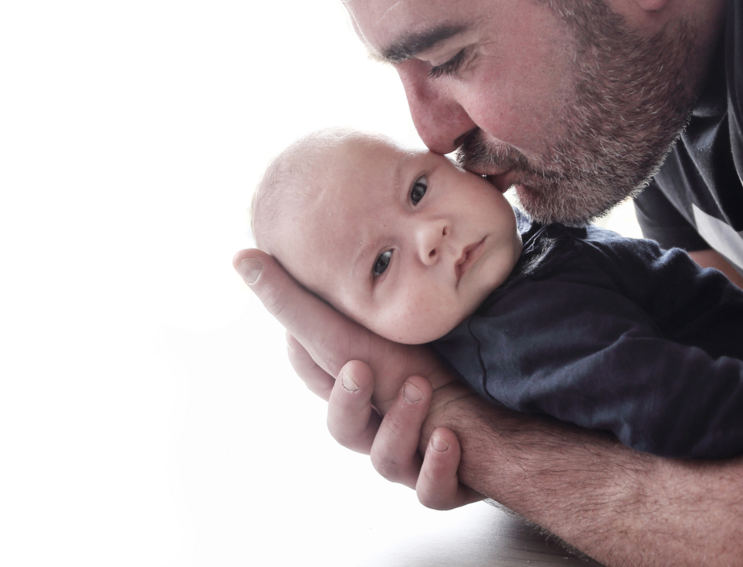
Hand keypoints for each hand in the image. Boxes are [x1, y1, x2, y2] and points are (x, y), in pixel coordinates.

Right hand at [235, 248, 479, 508]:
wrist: (495, 420)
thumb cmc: (428, 370)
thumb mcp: (376, 331)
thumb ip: (307, 301)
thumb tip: (243, 255)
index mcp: (355, 390)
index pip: (315, 375)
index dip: (306, 357)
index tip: (303, 332)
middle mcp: (375, 430)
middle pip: (342, 427)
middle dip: (347, 401)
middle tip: (360, 368)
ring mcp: (408, 461)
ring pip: (386, 461)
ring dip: (400, 426)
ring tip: (420, 388)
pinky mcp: (443, 485)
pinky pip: (431, 492)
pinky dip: (437, 468)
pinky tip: (447, 439)